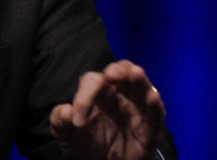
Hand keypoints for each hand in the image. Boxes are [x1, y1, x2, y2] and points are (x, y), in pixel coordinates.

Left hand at [49, 59, 165, 159]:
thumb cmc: (85, 146)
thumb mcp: (66, 134)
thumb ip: (60, 120)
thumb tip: (66, 111)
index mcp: (97, 94)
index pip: (93, 82)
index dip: (84, 97)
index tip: (77, 120)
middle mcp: (119, 97)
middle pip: (122, 72)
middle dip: (118, 70)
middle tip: (111, 75)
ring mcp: (136, 112)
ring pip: (142, 88)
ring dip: (139, 80)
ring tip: (135, 74)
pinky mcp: (149, 130)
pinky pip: (156, 115)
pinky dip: (155, 105)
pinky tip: (152, 97)